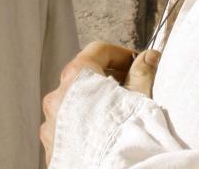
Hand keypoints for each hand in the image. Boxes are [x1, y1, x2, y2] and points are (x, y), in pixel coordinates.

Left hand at [39, 42, 160, 165]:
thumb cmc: (128, 139)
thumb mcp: (141, 100)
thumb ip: (142, 73)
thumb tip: (147, 57)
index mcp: (77, 78)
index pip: (97, 51)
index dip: (121, 54)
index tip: (136, 63)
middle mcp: (57, 98)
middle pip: (83, 77)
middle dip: (108, 79)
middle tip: (131, 88)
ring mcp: (51, 124)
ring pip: (73, 104)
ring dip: (94, 104)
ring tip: (118, 117)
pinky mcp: (51, 148)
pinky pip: (67, 129)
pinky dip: (83, 127)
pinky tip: (104, 137)